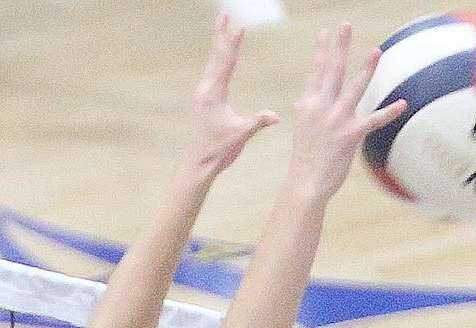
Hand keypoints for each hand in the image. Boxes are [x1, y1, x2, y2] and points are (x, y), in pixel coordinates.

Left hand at [187, 14, 280, 176]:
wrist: (198, 164)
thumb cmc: (218, 151)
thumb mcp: (241, 135)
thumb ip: (258, 122)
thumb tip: (277, 116)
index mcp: (213, 94)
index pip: (225, 62)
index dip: (233, 43)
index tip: (239, 26)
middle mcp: (205, 90)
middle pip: (215, 56)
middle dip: (221, 34)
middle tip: (224, 13)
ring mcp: (202, 95)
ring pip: (212, 63)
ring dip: (219, 45)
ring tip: (224, 31)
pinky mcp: (203, 101)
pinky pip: (212, 74)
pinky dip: (218, 61)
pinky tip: (221, 60)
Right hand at [285, 24, 406, 201]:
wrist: (306, 182)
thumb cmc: (305, 159)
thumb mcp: (302, 128)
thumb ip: (306, 111)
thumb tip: (303, 101)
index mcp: (308, 104)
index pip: (315, 72)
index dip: (320, 51)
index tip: (324, 33)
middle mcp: (321, 107)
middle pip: (333, 70)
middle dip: (340, 46)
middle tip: (346, 25)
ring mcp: (337, 119)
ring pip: (355, 87)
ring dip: (367, 68)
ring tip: (376, 51)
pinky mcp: (351, 134)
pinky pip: (375, 120)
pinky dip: (390, 111)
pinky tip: (403, 103)